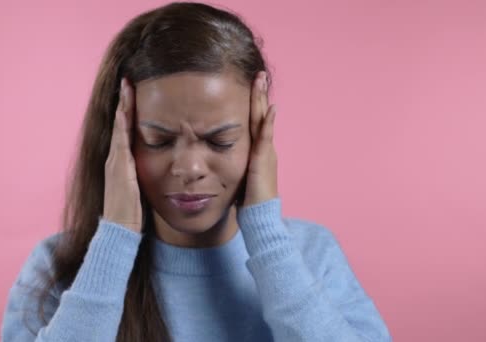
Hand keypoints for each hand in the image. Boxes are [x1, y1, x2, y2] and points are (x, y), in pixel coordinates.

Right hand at [102, 77, 141, 232]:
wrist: (121, 232)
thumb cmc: (134, 214)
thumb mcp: (141, 189)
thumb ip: (148, 176)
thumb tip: (164, 167)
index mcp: (122, 163)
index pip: (126, 130)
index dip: (129, 110)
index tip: (135, 90)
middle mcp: (115, 159)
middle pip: (120, 123)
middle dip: (124, 101)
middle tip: (128, 78)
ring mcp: (115, 162)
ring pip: (119, 127)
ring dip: (122, 106)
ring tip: (126, 84)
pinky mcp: (118, 168)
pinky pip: (119, 140)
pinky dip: (121, 123)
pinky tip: (125, 108)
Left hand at [242, 71, 277, 207]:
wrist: (259, 215)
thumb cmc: (246, 199)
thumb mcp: (237, 175)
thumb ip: (230, 162)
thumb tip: (214, 157)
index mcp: (257, 150)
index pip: (254, 121)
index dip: (253, 103)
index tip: (250, 84)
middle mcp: (264, 148)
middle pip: (260, 114)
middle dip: (259, 94)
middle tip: (259, 73)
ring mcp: (266, 152)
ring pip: (263, 120)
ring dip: (262, 100)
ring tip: (262, 80)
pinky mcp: (264, 160)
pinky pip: (266, 137)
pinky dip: (268, 123)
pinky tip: (270, 108)